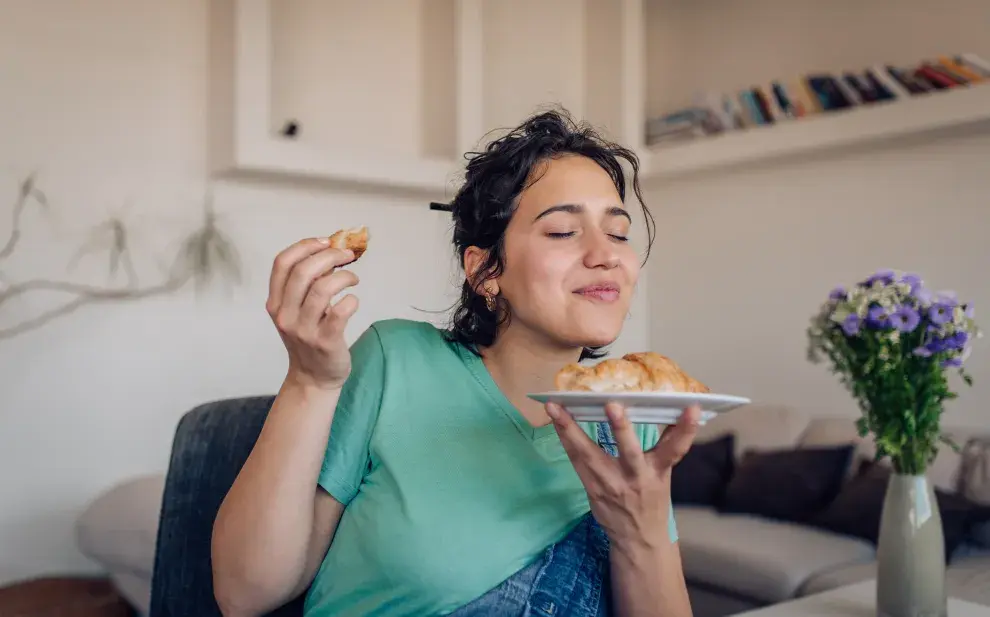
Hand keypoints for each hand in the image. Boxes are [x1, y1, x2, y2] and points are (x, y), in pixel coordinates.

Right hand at [266, 237, 359, 390]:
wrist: (312, 377)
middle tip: (347, 256)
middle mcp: (285, 315)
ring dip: (343, 277)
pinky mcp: (325, 341)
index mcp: (275, 302)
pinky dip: (351, 300)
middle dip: (329, 256)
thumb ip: (307, 284)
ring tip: (353, 279)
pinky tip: (353, 301)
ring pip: (322, 289)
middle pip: (303, 271)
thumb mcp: (297, 310)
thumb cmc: (308, 337)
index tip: (326, 241)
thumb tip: (330, 252)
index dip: (305, 246)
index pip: (282, 263)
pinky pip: (340, 312)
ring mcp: (304, 329)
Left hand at [546, 402, 700, 549]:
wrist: (638, 540)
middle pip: (629, 452)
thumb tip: (671, 411)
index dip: (685, 430)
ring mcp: (611, 485)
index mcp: (658, 472)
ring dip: (570, 429)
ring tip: (555, 408)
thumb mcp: (663, 474)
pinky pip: (575, 460)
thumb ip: (664, 446)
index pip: (675, 450)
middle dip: (621, 428)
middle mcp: (636, 478)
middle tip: (613, 405)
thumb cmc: (652, 500)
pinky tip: (554, 421)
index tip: (692, 408)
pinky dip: (564, 439)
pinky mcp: (592, 489)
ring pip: (589, 454)